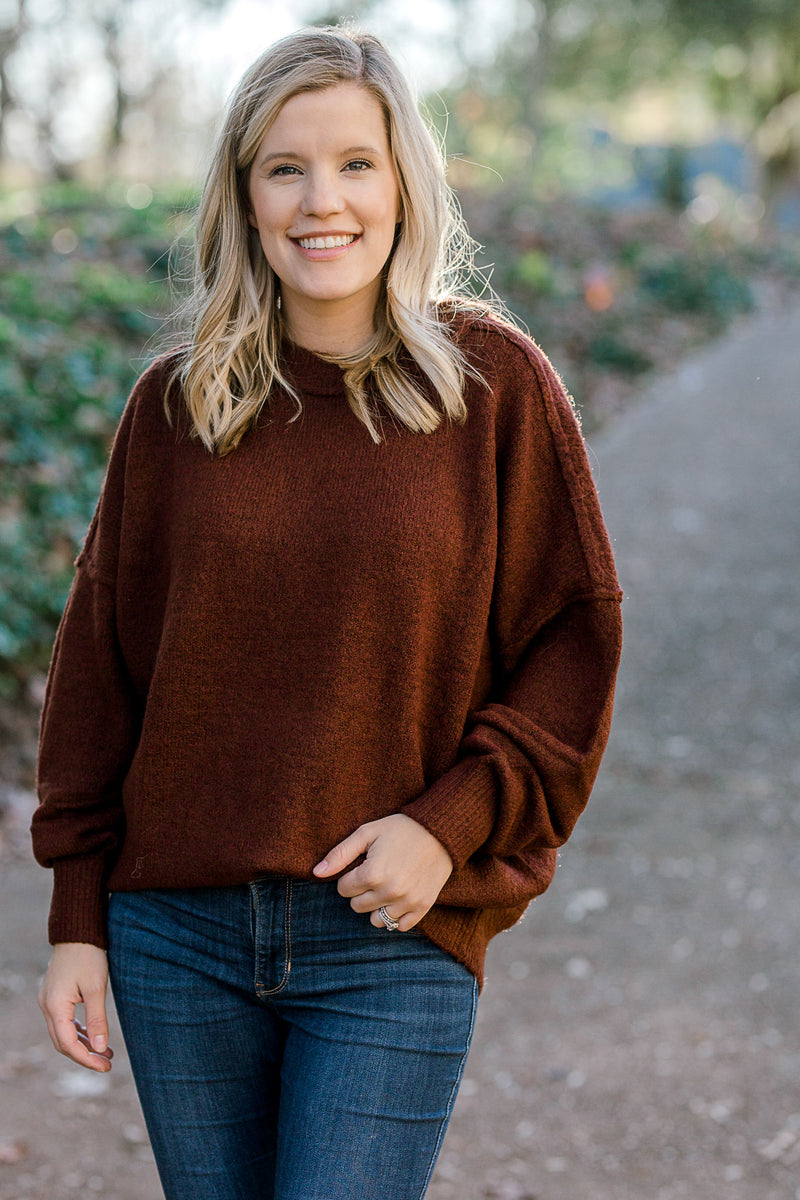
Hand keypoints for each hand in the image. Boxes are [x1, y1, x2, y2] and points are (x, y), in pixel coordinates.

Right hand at [38, 943, 113, 1072]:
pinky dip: (79, 1031)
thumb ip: (97, 1019)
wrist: (78, 931)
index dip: (86, 1059)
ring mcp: (49, 1001)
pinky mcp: (55, 996)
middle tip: (107, 1064)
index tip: (106, 1066)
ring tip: (106, 1054)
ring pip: (63, 1033)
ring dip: (83, 1045)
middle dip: (85, 1056)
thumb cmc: (88, 955)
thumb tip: (100, 1049)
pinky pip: (64, 1022)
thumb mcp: (97, 988)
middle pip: (63, 1042)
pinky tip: (95, 1037)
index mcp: (55, 1006)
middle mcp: (47, 1006)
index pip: (68, 1044)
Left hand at [313, 813, 452, 930]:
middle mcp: (389, 892)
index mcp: (372, 874)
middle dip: (361, 891)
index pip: (343, 889)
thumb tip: (316, 873)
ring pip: (376, 920)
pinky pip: (399, 926)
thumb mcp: (368, 833)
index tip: (363, 864)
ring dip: (377, 906)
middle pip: (357, 906)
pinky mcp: (422, 907)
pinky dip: (396, 915)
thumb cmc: (401, 829)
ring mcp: (407, 902)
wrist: (441, 832)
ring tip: (387, 886)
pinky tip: (399, 897)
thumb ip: (340, 853)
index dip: (349, 876)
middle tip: (376, 873)